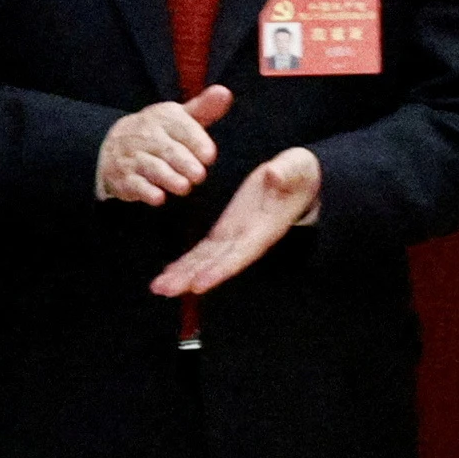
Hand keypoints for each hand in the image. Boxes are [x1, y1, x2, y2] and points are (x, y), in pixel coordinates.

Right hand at [97, 81, 233, 205]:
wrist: (113, 146)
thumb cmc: (158, 133)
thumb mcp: (179, 118)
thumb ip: (204, 108)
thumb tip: (225, 92)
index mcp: (162, 118)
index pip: (180, 127)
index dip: (196, 141)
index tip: (210, 155)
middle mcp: (145, 135)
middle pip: (167, 149)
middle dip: (183, 162)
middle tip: (199, 175)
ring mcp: (132, 156)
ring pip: (151, 167)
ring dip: (167, 178)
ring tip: (184, 187)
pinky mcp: (122, 178)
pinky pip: (133, 184)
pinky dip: (145, 191)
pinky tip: (158, 198)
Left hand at [150, 144, 322, 296]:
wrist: (298, 179)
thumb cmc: (300, 174)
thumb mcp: (296, 168)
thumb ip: (287, 172)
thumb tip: (276, 173)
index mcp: (263, 228)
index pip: (239, 253)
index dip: (219, 269)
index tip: (199, 283)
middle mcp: (247, 239)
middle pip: (216, 263)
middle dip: (190, 278)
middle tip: (164, 290)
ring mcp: (235, 236)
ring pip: (206, 260)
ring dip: (182, 274)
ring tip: (159, 287)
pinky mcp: (226, 230)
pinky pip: (204, 250)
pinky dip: (186, 262)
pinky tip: (169, 272)